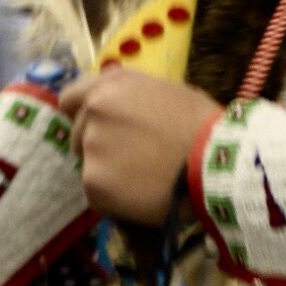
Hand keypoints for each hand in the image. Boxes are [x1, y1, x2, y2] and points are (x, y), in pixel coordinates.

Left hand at [60, 70, 220, 227]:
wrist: (215, 163)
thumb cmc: (201, 125)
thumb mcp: (166, 91)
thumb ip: (131, 96)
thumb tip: (119, 105)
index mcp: (109, 87)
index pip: (70, 99)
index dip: (83, 114)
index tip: (100, 128)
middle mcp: (92, 113)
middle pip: (78, 135)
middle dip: (100, 146)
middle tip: (134, 159)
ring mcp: (90, 148)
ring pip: (90, 165)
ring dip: (109, 172)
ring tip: (144, 179)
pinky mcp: (94, 183)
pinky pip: (98, 193)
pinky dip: (116, 198)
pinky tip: (143, 196)